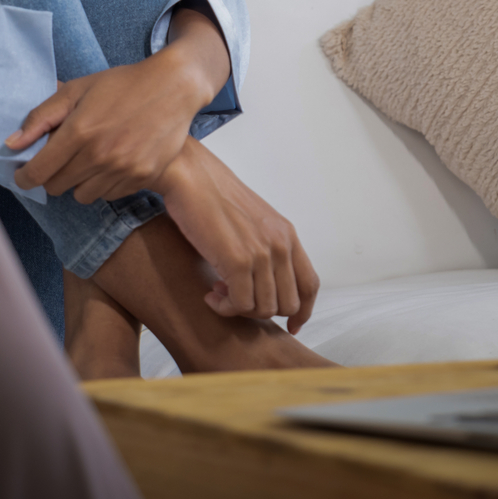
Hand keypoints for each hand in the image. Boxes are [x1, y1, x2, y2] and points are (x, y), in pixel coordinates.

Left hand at [7, 7, 230, 202]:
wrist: (172, 88)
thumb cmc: (121, 85)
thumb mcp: (76, 90)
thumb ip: (41, 118)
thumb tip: (12, 144)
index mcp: (79, 131)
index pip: (38, 172)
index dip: (24, 177)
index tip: (23, 175)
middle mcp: (99, 155)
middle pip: (57, 187)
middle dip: (51, 175)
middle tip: (60, 159)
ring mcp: (122, 169)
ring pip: (82, 195)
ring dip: (78, 181)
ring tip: (88, 159)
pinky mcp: (142, 177)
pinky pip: (108, 194)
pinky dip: (103, 183)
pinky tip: (110, 162)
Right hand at [153, 138, 319, 332]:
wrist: (188, 174)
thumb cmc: (210, 193)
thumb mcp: (250, 218)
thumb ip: (263, 244)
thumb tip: (262, 279)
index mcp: (286, 234)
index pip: (310, 284)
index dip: (303, 311)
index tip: (291, 324)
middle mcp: (280, 244)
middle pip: (288, 303)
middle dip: (261, 310)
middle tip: (233, 298)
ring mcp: (262, 253)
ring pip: (265, 308)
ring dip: (239, 309)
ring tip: (217, 292)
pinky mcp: (238, 261)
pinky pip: (240, 304)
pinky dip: (224, 308)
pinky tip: (209, 295)